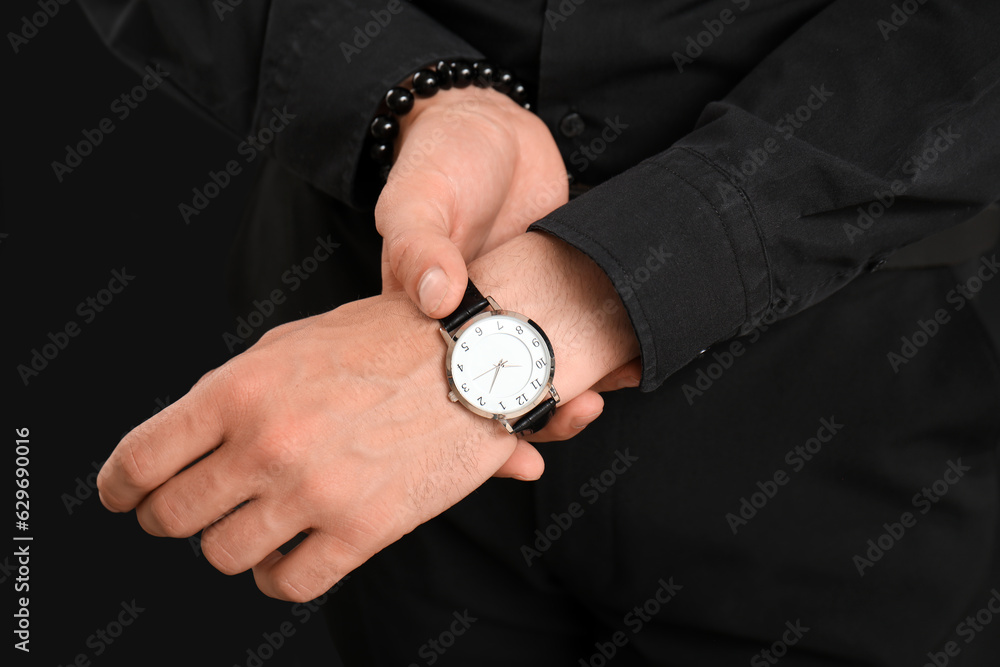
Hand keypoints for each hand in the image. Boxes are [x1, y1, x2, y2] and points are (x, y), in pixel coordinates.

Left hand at [99, 292, 512, 601]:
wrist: (474, 357)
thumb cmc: (381, 342)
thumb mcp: (290, 344)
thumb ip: (228, 395)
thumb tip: (181, 443)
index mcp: (239, 388)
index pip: (139, 460)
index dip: (119, 487)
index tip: (124, 497)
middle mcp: (267, 442)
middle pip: (172, 517)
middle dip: (170, 518)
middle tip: (192, 510)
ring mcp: (313, 492)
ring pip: (222, 555)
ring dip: (230, 544)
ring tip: (252, 525)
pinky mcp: (360, 530)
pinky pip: (286, 583)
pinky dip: (277, 575)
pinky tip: (289, 553)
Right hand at [375, 84, 638, 456]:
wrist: (494, 125)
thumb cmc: (443, 159)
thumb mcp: (416, 197)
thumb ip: (418, 245)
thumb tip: (436, 294)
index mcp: (423, 322)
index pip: (447, 394)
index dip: (479, 436)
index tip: (518, 458)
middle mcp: (470, 327)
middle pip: (501, 394)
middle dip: (537, 419)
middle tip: (578, 414)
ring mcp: (516, 312)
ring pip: (542, 370)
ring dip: (572, 389)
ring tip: (603, 395)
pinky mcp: (555, 291)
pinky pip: (576, 332)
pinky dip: (600, 350)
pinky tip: (627, 361)